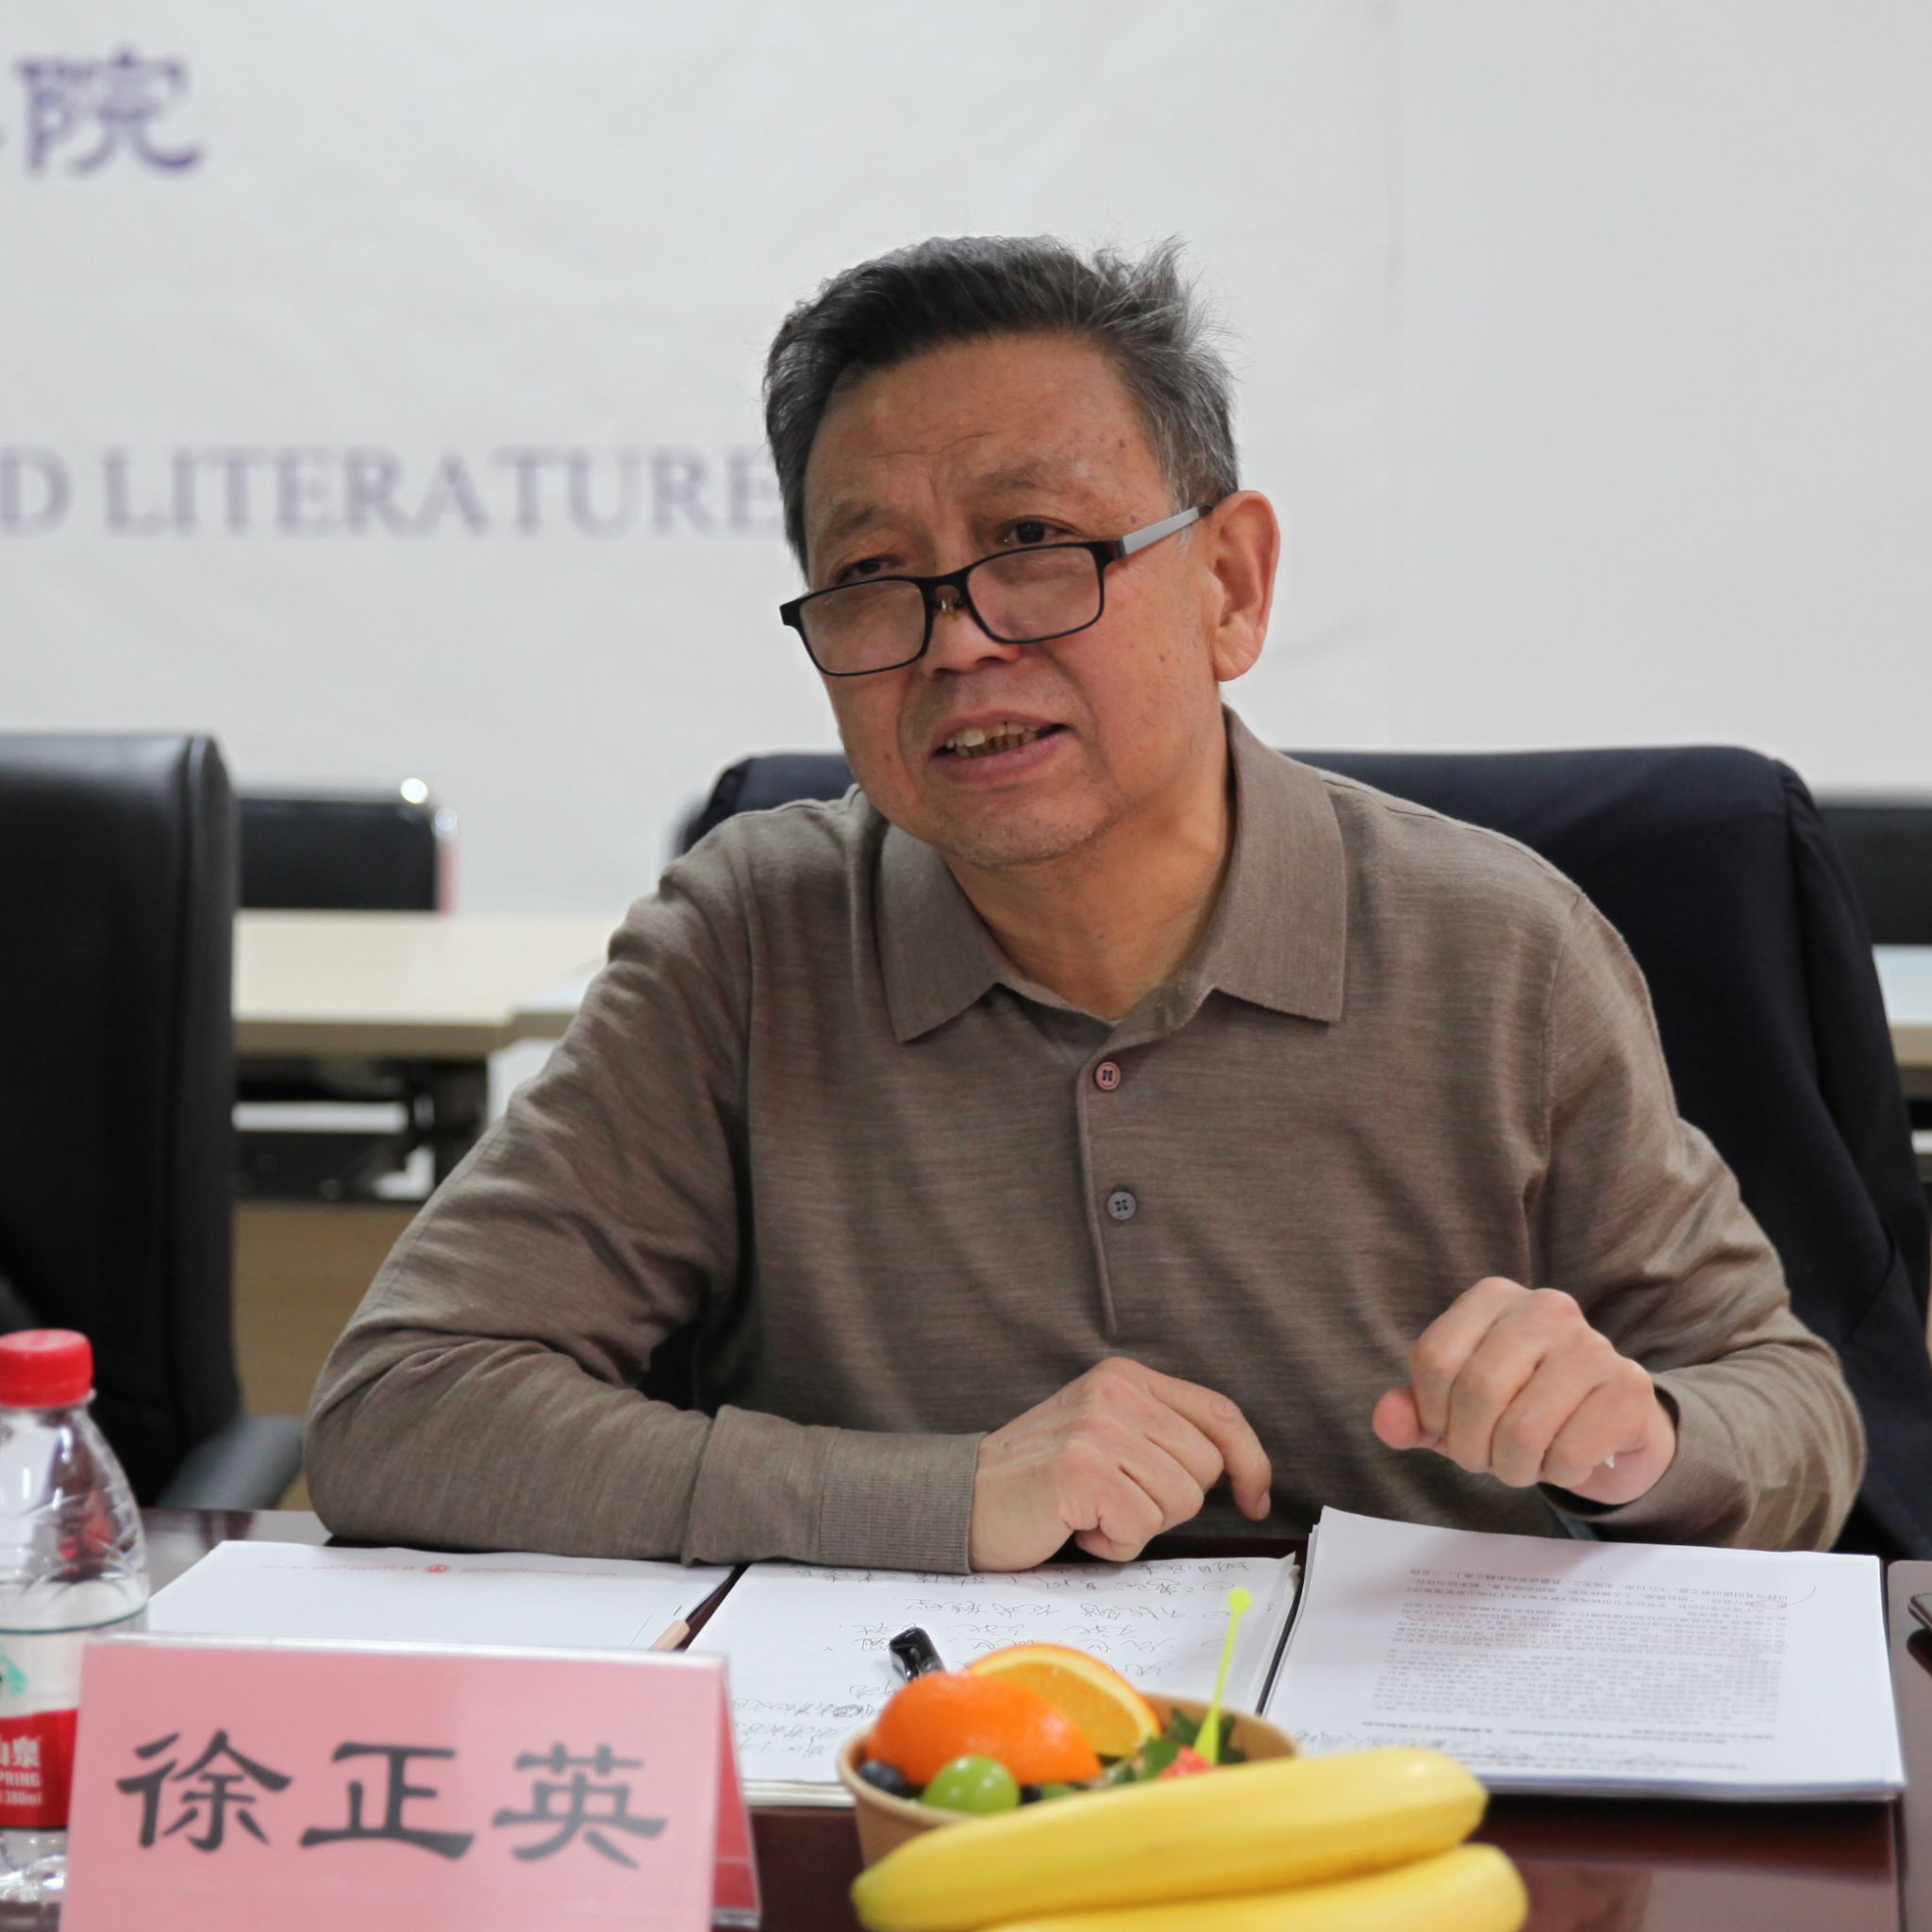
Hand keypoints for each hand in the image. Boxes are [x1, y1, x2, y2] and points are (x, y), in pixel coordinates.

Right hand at [969, 1358, 1273, 1570]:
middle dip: (1169, 1502)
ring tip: (1091, 1511)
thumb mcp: (1105, 1434)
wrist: (963, 1499)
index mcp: (1126, 1377)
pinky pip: (1139, 1526)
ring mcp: (1097, 1428)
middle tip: (1115, 1500)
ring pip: (1179, 1501)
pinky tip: (1077, 1526)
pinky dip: (1112, 1542)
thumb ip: (1161, 1436)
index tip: (1255, 1499)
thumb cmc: (1041, 1480)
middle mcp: (1115, 1392)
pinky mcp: (1081, 1470)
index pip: (1220, 1414)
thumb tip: (1240, 1473)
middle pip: (1205, 1468)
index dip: (1250, 1462)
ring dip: (1138, 1524)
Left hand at [1371, 1277, 1676, 1505]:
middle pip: (1477, 1391)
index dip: (1431, 1413)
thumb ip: (1413, 1414)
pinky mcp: (1629, 1385)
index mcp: (1492, 1298)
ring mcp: (1592, 1342)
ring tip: (1522, 1464)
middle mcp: (1544, 1307)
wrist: (1604, 1425)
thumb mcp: (1454, 1409)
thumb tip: (1388, 1422)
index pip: (1434, 1359)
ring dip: (1513, 1468)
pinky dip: (1557, 1474)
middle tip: (1484, 1460)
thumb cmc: (1518, 1409)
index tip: (1448, 1432)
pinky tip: (1565, 1459)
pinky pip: (1570, 1452)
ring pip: (1523, 1429)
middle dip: (1471, 1448)